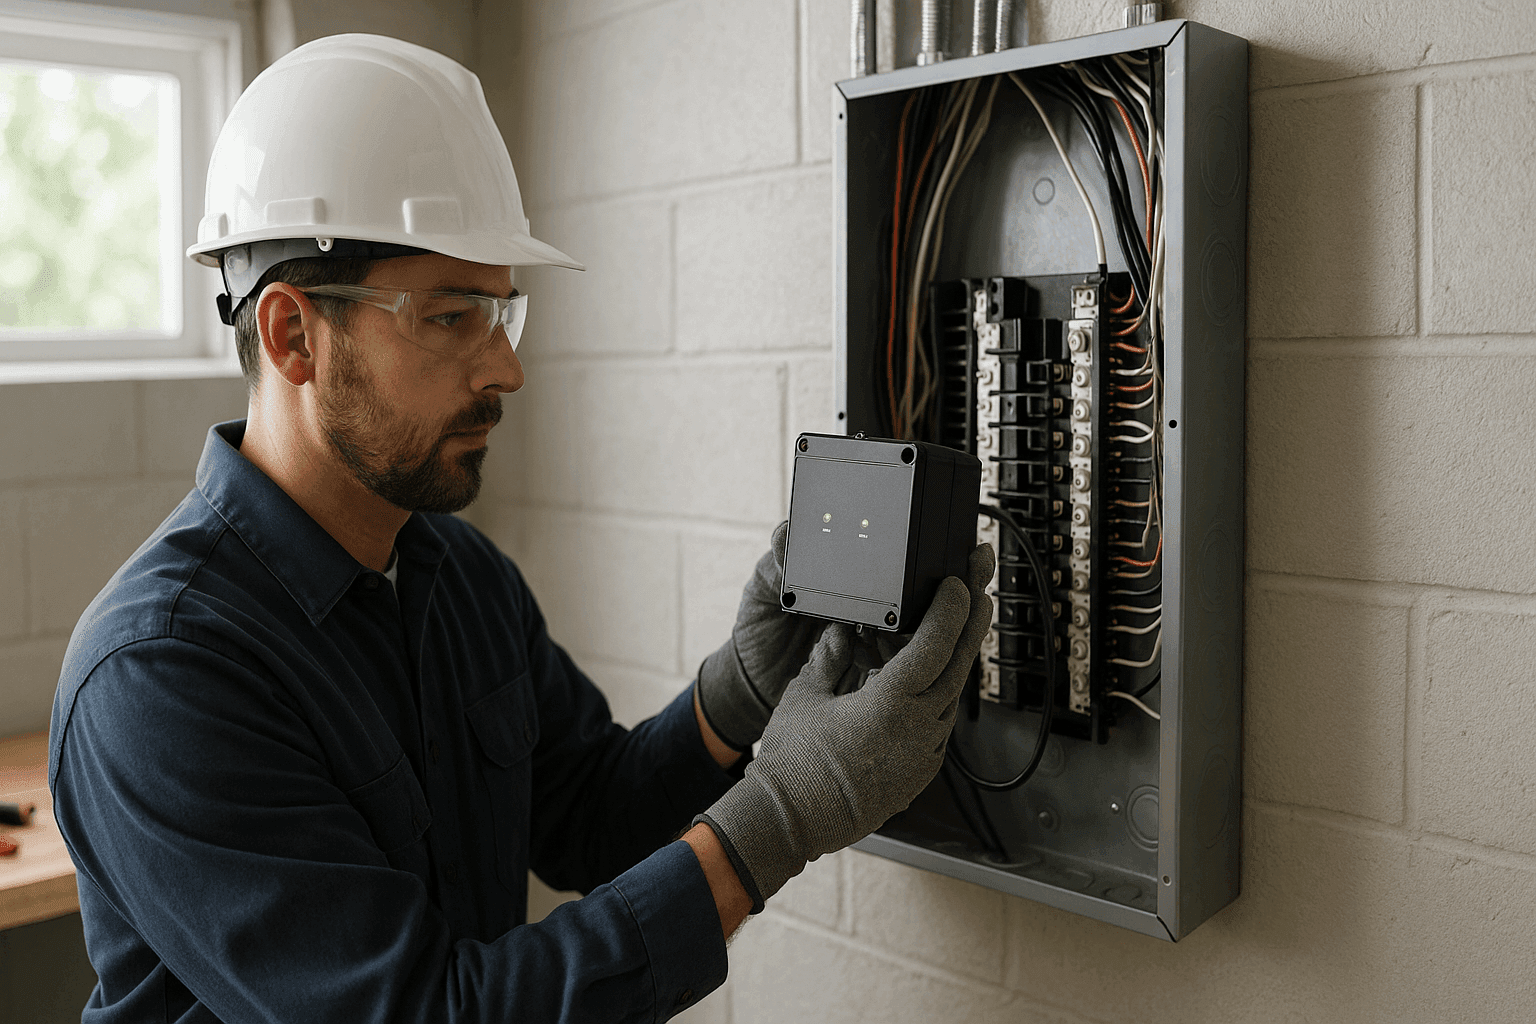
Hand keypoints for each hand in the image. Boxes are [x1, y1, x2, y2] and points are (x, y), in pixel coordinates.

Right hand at [698, 543, 994, 905]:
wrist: (792, 822)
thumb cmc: (793, 764)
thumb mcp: (804, 696)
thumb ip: (827, 658)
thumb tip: (839, 634)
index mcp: (891, 706)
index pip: (935, 645)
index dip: (951, 610)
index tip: (959, 585)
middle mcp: (917, 731)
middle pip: (958, 666)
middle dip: (970, 625)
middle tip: (980, 591)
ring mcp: (923, 755)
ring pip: (952, 696)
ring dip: (955, 660)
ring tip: (953, 629)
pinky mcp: (919, 772)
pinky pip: (939, 723)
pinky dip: (937, 694)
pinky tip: (925, 679)